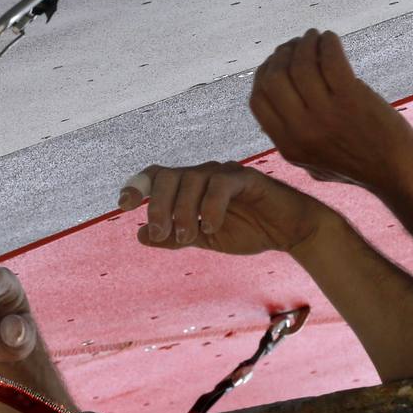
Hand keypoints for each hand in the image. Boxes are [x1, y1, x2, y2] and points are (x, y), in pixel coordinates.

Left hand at [120, 162, 334, 256]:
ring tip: (188, 237)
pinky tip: (212, 228)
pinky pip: (221, 184)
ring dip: (183, 211)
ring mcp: (226, 173)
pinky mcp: (247, 179)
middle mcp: (205, 174)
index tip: (123, 205)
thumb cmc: (248, 230)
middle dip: (157, 205)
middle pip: (168, 175)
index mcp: (192, 186)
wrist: (289, 232)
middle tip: (160, 234)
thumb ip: (173, 236)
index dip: (137, 185)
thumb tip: (139, 235)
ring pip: (191, 179)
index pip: (157, 175)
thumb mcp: (204, 239)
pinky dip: (211, 207)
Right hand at [249, 30, 412, 191]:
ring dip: (306, 43)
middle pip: (274, 78)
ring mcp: (326, 114)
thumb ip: (290, 138)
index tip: (277, 62)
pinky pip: (331, 60)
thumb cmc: (356, 167)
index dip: (264, 74)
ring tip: (315, 37)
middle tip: (297, 45)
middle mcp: (301, 130)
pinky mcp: (351, 99)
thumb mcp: (312, 163)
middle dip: (282, 54)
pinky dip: (328, 43)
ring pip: (301, 65)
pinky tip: (331, 39)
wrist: (396, 172)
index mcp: (288, 145)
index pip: (258, 100)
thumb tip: (273, 101)